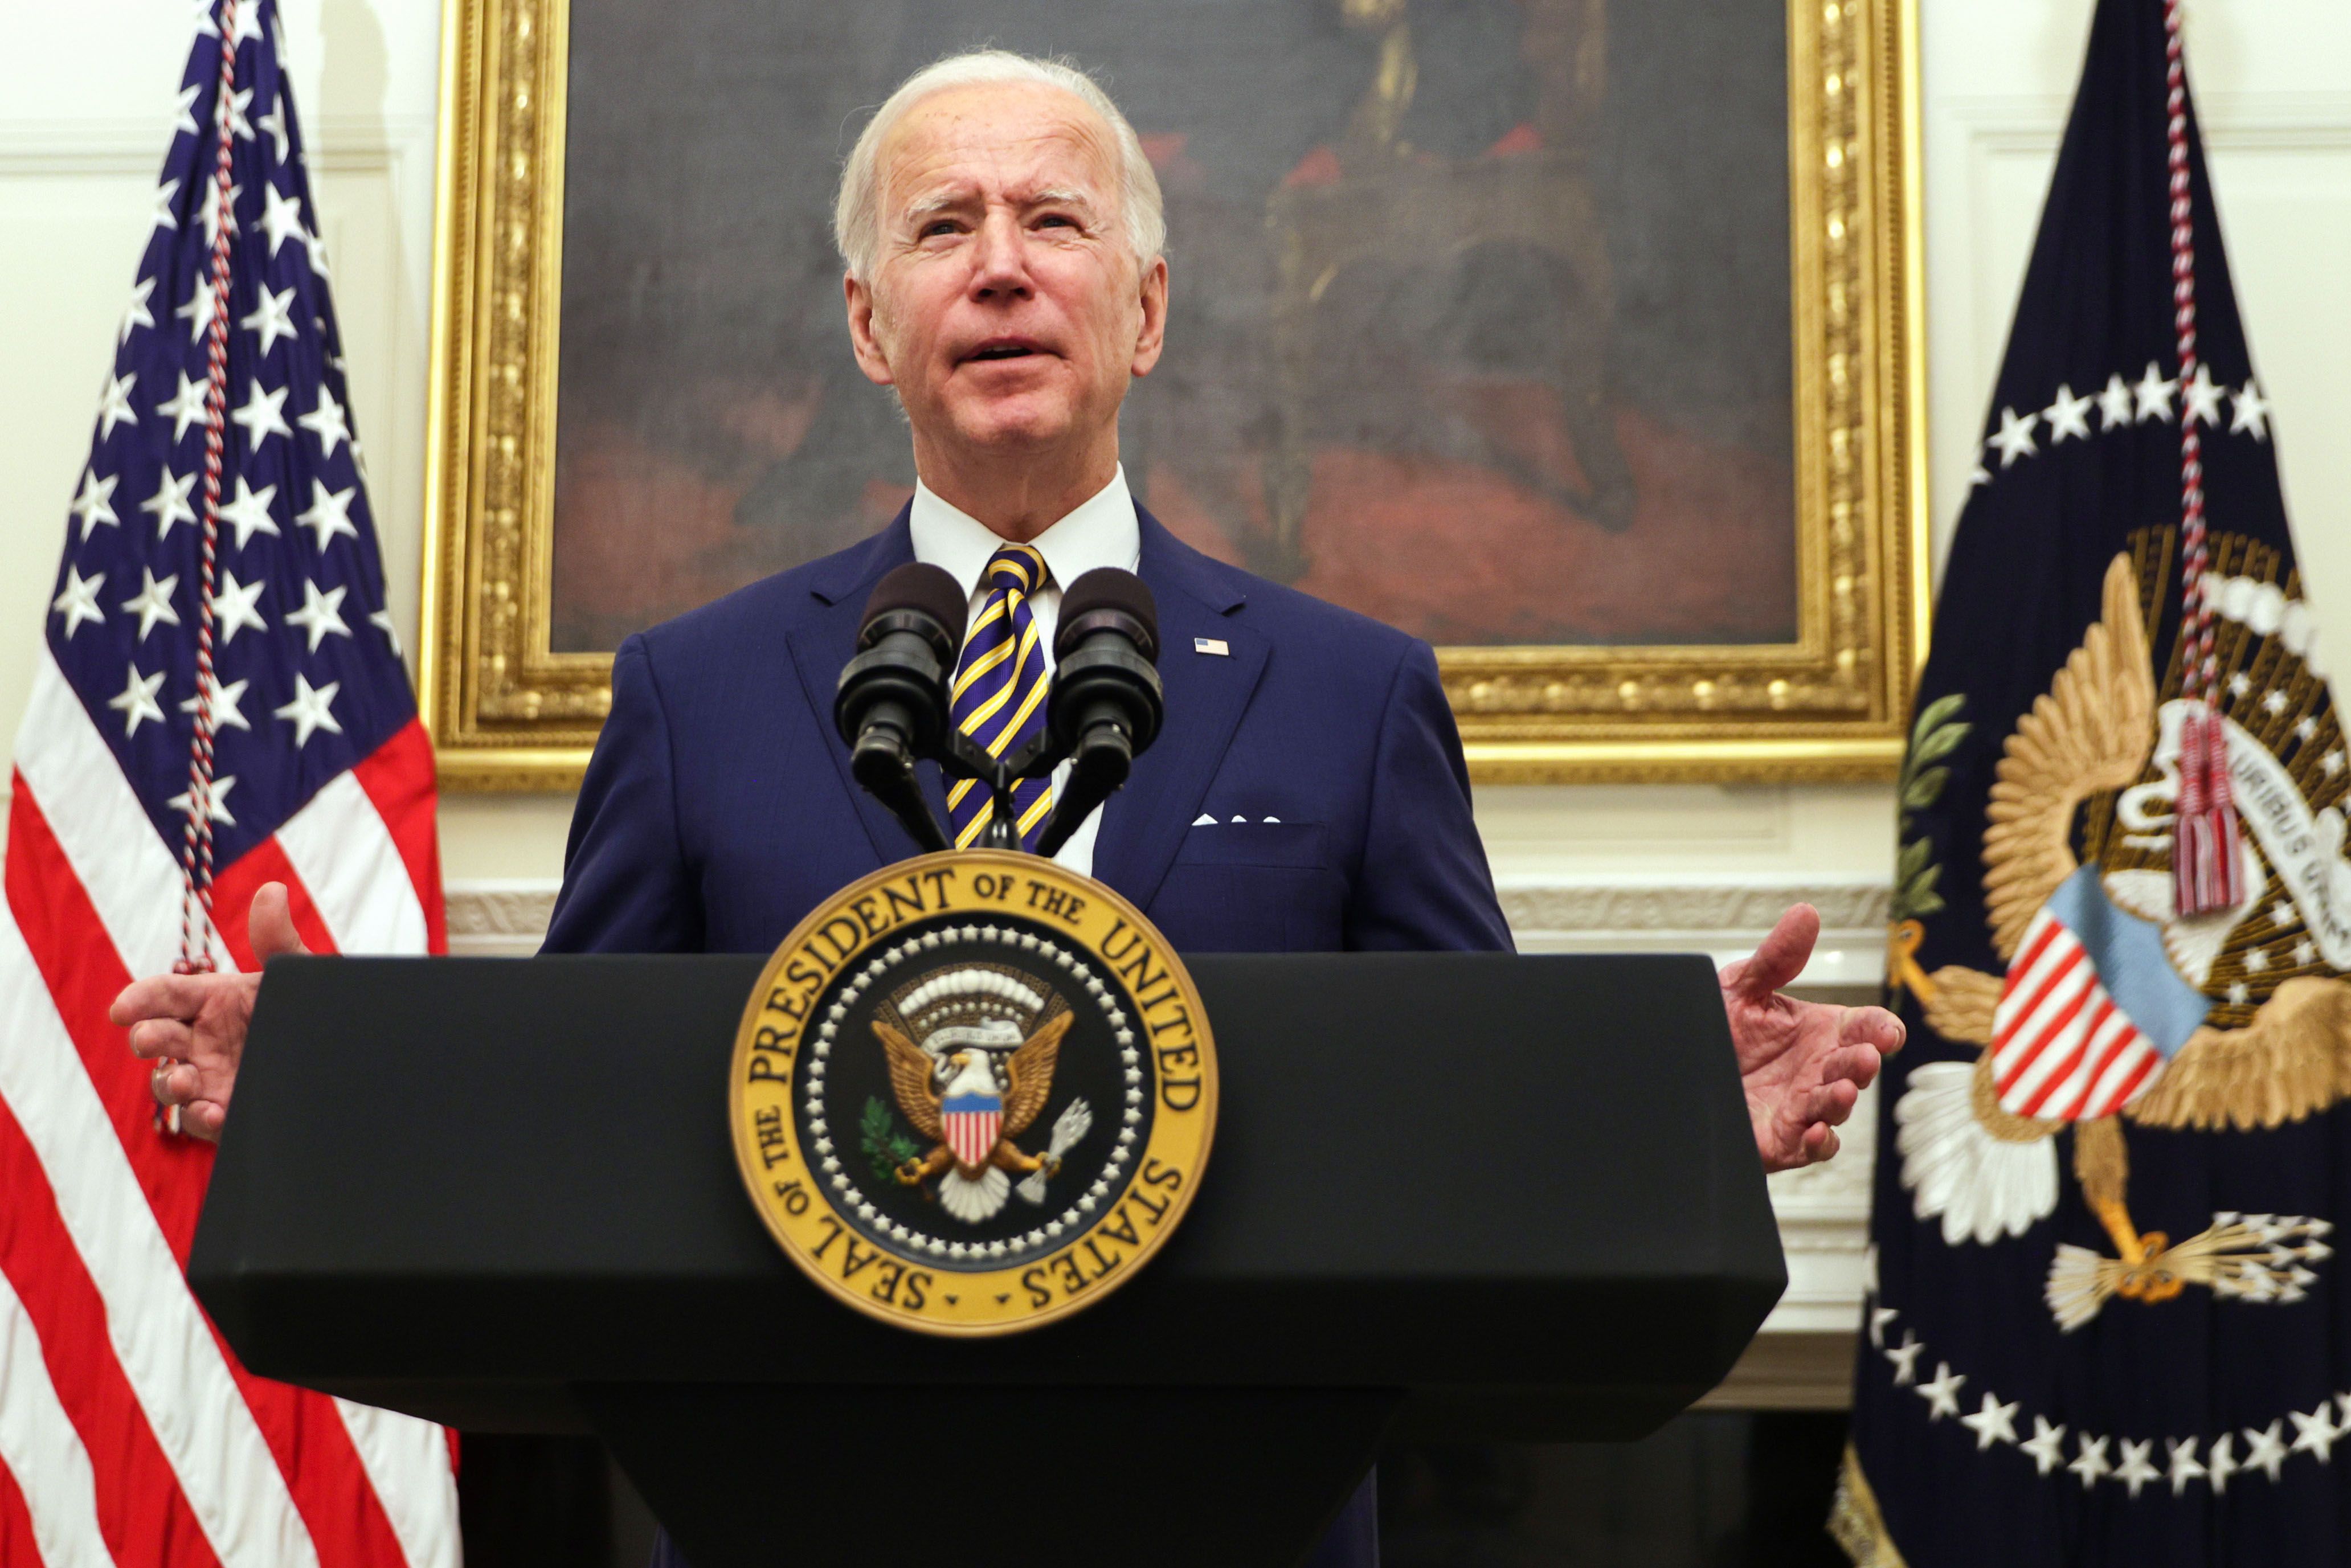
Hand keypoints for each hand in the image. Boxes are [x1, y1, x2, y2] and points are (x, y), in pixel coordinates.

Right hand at [112, 883, 307, 1141]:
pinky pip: (200, 1119)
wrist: (349, 1056)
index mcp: (211, 999)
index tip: (122, 1008)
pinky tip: (214, 1113)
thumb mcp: (299, 976)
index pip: (162, 995)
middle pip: (156, 1038)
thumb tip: (271, 890)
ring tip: (188, 1081)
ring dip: (170, 1083)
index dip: (139, 999)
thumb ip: (281, 941)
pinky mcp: (226, 1111)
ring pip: (169, 1083)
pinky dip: (201, 1117)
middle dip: (147, 1039)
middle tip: (151, 1040)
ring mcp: (210, 1077)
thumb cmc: (312, 1007)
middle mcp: (202, 1039)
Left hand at [1720, 903, 1902, 1172]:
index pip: (1865, 1029)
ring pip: (1835, 1109)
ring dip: (1843, 1101)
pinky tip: (1816, 1131)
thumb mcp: (1741, 988)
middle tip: (1863, 1057)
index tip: (1886, 1032)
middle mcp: (1817, 1070)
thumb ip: (1777, 958)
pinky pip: (1810, 1148)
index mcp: (1819, 1031)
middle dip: (1861, 1064)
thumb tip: (1806, 913)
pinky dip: (1819, 1143)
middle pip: (1854, 1068)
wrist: (1670, 1069)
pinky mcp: (1779, 1140)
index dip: (1880, 1030)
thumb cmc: (1716, 1029)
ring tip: (1842, 1090)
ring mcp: (1801, 1107)